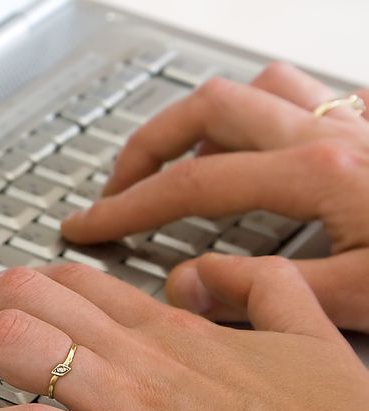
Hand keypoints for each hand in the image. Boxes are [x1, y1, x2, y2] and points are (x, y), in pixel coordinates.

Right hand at [60, 63, 368, 331]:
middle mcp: (332, 133)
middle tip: (117, 188)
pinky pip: (304, 96)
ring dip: (201, 122)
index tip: (88, 226)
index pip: (192, 184)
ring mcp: (354, 122)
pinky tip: (256, 149)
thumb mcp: (365, 301)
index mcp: (320, 174)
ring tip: (175, 161)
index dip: (128, 208)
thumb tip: (190, 285)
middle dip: (147, 148)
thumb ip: (269, 296)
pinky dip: (262, 115)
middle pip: (207, 110)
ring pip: (254, 89)